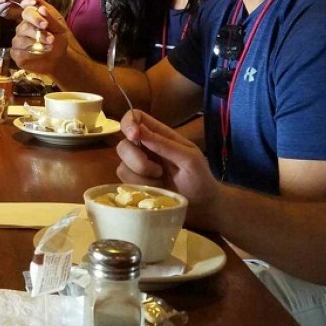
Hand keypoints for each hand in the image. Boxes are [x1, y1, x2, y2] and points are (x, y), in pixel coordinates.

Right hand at [9, 0, 66, 73]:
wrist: (60, 59)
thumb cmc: (58, 41)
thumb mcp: (59, 28)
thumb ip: (49, 16)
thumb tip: (37, 3)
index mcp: (32, 19)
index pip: (27, 10)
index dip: (27, 5)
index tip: (34, 4)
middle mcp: (22, 28)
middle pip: (24, 25)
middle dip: (37, 30)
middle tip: (49, 33)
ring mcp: (18, 41)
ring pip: (21, 39)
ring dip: (36, 42)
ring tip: (50, 46)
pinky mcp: (16, 53)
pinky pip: (18, 51)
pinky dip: (31, 52)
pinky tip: (41, 53)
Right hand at [116, 109, 220, 227]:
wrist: (203, 208)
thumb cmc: (200, 179)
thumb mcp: (189, 159)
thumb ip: (165, 144)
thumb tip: (139, 130)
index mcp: (160, 135)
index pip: (136, 117)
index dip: (129, 123)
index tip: (135, 137)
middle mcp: (145, 148)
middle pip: (123, 144)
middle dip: (137, 160)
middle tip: (158, 170)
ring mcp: (139, 167)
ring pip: (122, 165)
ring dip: (142, 176)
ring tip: (161, 181)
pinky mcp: (135, 184)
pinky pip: (125, 182)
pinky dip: (140, 187)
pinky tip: (155, 190)